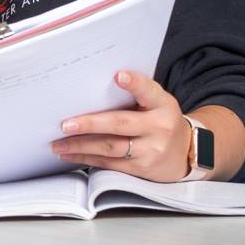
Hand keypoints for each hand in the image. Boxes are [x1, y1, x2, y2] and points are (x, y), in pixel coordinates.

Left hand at [52, 70, 191, 181]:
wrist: (187, 154)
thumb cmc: (161, 121)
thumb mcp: (158, 104)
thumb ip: (135, 96)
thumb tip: (92, 86)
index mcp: (163, 105)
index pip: (149, 91)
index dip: (135, 84)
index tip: (118, 75)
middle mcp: (160, 127)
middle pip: (120, 123)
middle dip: (89, 124)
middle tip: (65, 124)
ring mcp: (151, 150)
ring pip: (110, 147)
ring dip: (80, 145)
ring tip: (58, 142)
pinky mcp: (141, 169)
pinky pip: (109, 163)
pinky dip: (86, 158)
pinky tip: (69, 154)